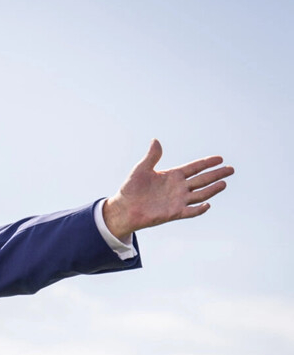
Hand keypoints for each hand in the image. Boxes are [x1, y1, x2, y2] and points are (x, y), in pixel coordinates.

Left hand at [103, 139, 234, 240]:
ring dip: (212, 190)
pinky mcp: (173, 213)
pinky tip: (207, 204)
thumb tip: (156, 141)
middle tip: (231, 169)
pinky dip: (199, 209)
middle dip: (216, 174)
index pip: (194, 168)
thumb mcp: (141, 169)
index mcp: (172, 176)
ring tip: (224, 183)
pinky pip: (190, 211)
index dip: (206, 163)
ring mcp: (177, 201)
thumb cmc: (131, 188)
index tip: (219, 158)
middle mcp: (178, 188)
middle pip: (202, 180)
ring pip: (200, 194)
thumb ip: (152, 157)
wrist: (124, 208)